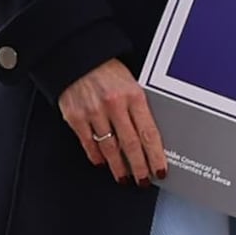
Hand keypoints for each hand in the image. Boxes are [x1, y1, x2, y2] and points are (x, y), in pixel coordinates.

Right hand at [58, 60, 167, 186]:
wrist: (76, 54)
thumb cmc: (106, 69)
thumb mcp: (130, 83)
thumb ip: (138, 107)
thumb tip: (148, 137)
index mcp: (133, 95)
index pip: (149, 133)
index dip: (155, 155)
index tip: (160, 169)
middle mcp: (114, 104)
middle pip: (131, 145)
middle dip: (139, 167)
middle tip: (143, 180)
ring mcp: (93, 111)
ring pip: (109, 148)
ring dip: (118, 166)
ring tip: (124, 177)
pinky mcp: (75, 116)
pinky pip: (88, 143)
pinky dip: (96, 156)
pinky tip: (102, 162)